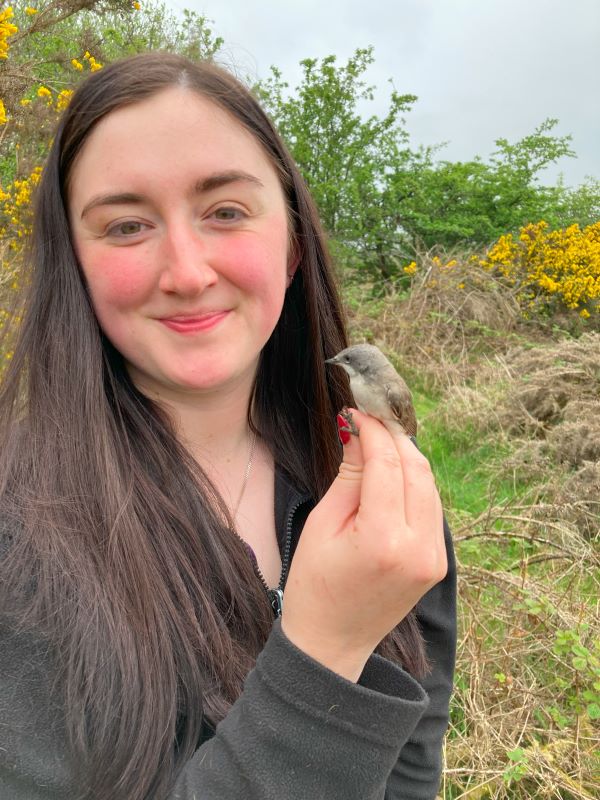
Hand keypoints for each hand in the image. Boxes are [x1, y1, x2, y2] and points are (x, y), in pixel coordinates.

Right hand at [281, 410, 446, 681]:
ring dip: (407, 457)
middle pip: (417, 469)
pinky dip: (415, 483)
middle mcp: (419, 546)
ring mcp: (435, 556)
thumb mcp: (323, 524)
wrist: (332, 642)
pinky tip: (393, 473)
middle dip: (394, 438)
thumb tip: (360, 431)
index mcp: (384, 539)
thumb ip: (350, 475)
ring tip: (378, 442)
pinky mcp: (438, 561)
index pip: (388, 464)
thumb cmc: (314, 585)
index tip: (357, 411)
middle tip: (369, 419)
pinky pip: (432, 506)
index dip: (373, 431)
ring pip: (430, 484)